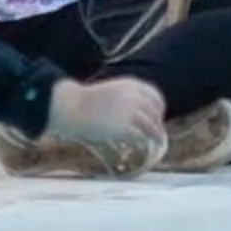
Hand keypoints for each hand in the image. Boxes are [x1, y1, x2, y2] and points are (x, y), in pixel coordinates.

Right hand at [48, 74, 167, 150]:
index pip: (155, 95)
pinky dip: (143, 141)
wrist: (71, 106)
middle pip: (154, 112)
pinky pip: (139, 136)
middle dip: (158, 123)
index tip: (158, 115)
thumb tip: (138, 111)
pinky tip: (142, 145)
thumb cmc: (87, 100)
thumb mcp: (112, 91)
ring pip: (150, 126)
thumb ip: (126, 97)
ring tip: (156, 142)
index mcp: (131, 85)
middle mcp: (133, 97)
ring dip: (155, 135)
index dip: (159, 107)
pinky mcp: (122, 127)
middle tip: (157, 132)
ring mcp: (129, 112)